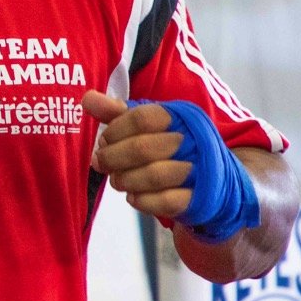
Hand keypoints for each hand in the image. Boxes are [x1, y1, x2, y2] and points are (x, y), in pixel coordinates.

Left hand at [82, 91, 192, 219]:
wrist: (213, 179)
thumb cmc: (169, 146)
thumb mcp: (146, 125)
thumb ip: (116, 112)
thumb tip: (87, 99)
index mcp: (178, 117)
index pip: (142, 118)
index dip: (115, 130)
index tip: (103, 140)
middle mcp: (192, 141)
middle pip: (143, 148)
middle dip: (113, 158)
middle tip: (100, 163)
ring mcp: (198, 170)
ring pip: (154, 175)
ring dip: (126, 180)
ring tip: (116, 180)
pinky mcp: (198, 198)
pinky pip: (167, 202)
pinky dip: (143, 201)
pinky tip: (133, 196)